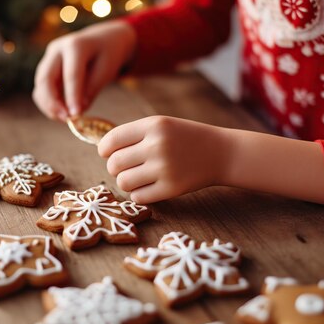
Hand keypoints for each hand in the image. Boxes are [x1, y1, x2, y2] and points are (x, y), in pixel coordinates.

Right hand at [32, 20, 136, 120]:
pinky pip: (42, 87)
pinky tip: (61, 113)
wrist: (104, 39)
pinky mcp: (47, 66)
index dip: (72, 97)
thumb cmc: (109, 54)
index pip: (71, 74)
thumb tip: (78, 110)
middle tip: (66, 119)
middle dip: (52, 102)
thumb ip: (92, 88)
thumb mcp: (107, 69)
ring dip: (48, 105)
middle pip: (46, 78)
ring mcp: (49, 56)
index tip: (76, 115)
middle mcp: (57, 48)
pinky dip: (48, 102)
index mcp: (75, 45)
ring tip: (65, 119)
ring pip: (40, 84)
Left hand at [97, 116, 230, 203]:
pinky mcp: (171, 189)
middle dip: (115, 168)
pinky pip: (138, 198)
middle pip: (114, 164)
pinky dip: (139, 195)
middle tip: (126, 168)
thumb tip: (102, 151)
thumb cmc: (185, 138)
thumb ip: (133, 134)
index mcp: (153, 126)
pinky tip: (149, 187)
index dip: (104, 150)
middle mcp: (157, 145)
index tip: (108, 154)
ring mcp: (164, 168)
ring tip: (137, 178)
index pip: (111, 141)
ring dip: (126, 182)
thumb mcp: (162, 125)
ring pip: (123, 182)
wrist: (220, 152)